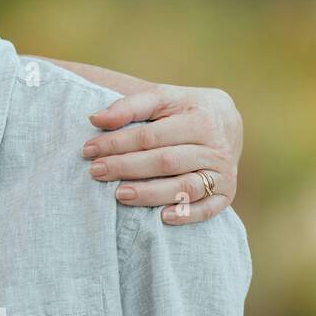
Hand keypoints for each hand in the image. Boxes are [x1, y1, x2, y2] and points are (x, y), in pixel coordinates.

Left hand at [81, 85, 241, 224]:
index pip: (151, 135)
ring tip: (120, 195)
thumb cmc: (182, 110)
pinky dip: (187, 214)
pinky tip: (162, 217)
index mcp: (199, 119)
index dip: (117, 143)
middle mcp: (215, 147)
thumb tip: (95, 119)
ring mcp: (223, 172)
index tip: (88, 150)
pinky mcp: (226, 192)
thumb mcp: (161, 98)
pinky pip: (208, 208)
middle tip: (96, 172)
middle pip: (166, 161)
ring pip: (185, 187)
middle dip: (127, 167)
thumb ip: (129, 106)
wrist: (225, 122)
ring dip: (151, 193)